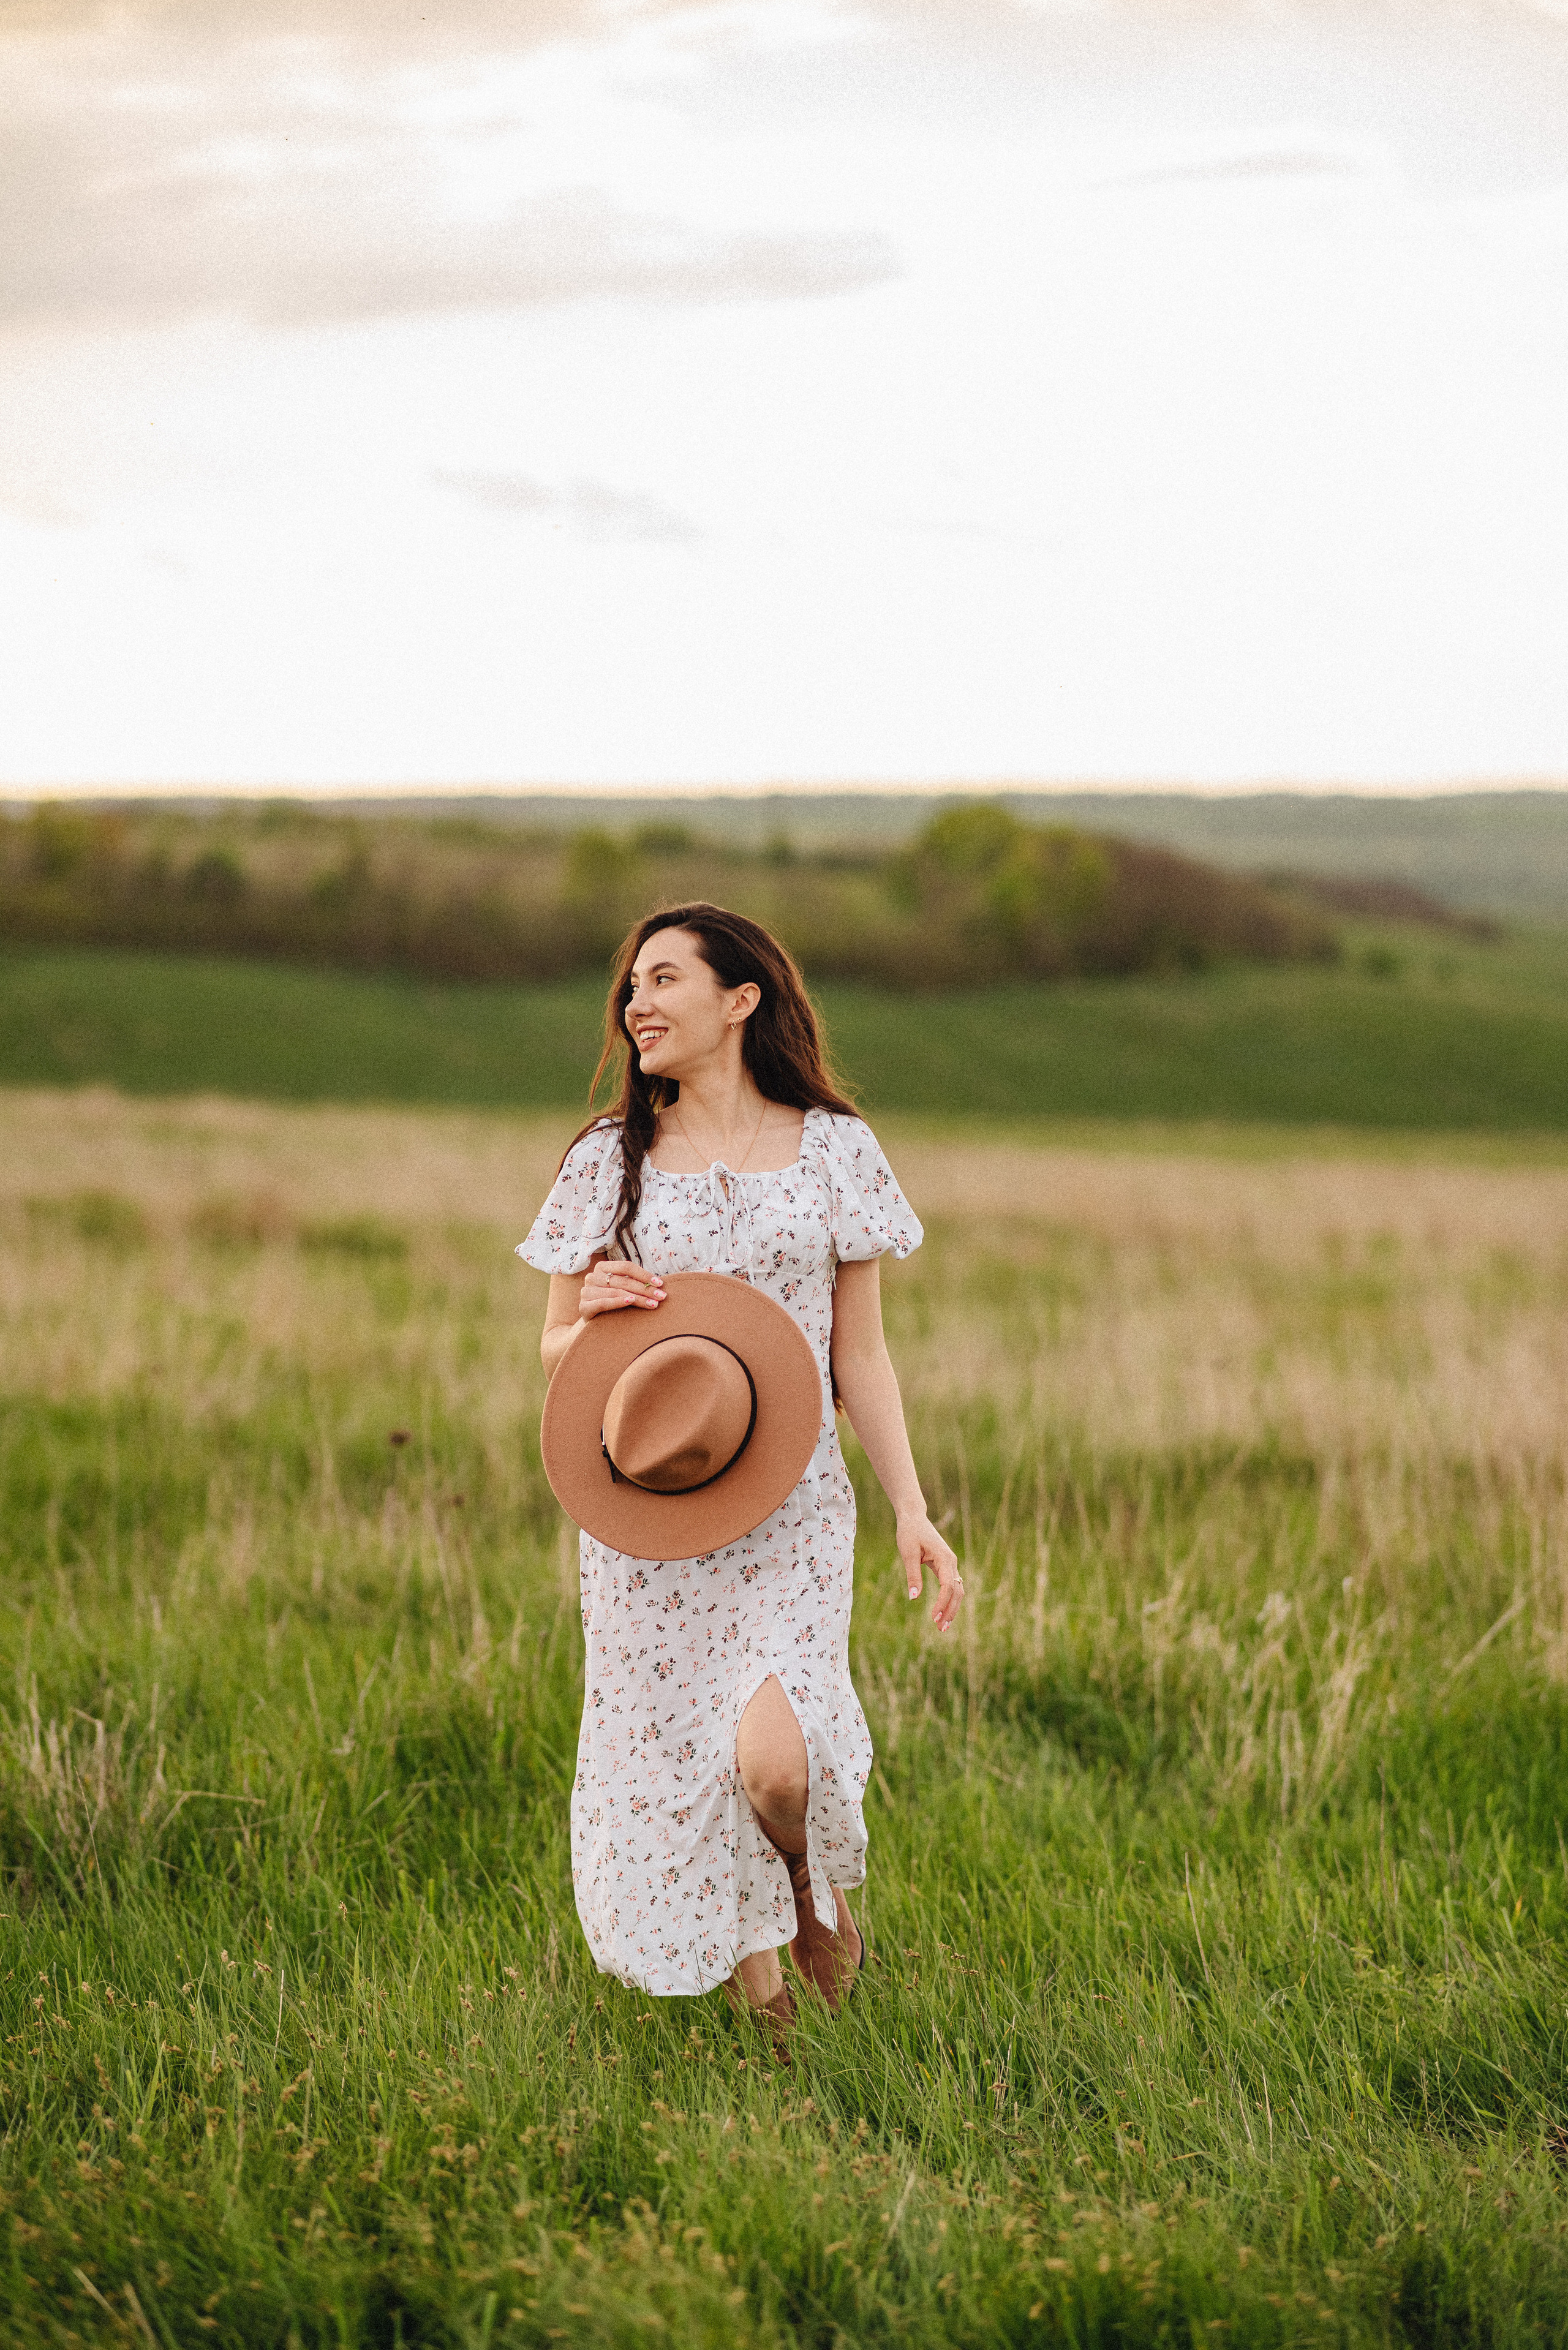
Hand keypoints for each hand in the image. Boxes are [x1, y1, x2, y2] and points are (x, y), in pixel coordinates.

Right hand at [578, 1261, 665, 1318]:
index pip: (626, 1267)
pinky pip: (603, 1302)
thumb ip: (633, 1284)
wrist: (593, 1326)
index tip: (660, 1283)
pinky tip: (630, 1301)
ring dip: (638, 1298)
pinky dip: (618, 1302)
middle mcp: (592, 1277)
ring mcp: (586, 1291)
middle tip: (661, 1296)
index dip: (644, 1274)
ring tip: (653, 1304)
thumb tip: (658, 1283)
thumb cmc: (612, 1305)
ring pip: (616, 1292)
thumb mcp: (622, 1290)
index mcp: (602, 1268)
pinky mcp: (583, 1307)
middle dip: (645, 1289)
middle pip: (624, 1281)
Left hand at [896, 1511, 963, 1631]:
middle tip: (940, 1629)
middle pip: (956, 1591)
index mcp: (945, 1558)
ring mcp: (950, 1564)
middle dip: (950, 1611)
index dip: (942, 1603)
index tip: (933, 1617)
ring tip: (942, 1626)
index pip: (948, 1586)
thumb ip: (912, 1575)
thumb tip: (913, 1598)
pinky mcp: (945, 1566)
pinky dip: (949, 1600)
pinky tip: (943, 1612)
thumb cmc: (909, 1533)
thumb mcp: (908, 1553)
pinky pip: (951, 1586)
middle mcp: (951, 1562)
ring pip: (957, 1590)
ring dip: (951, 1608)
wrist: (913, 1518)